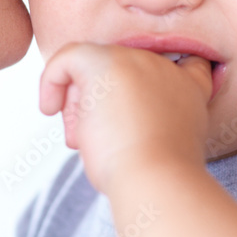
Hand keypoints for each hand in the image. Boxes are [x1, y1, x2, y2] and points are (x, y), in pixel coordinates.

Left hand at [39, 43, 211, 194]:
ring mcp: (134, 60)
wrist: (155, 179)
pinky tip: (49, 108)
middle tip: (98, 138)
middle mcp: (163, 68)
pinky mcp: (104, 62)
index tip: (132, 108)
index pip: (184, 64)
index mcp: (187, 89)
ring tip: (83, 136)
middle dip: (103, 103)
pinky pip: (68, 57)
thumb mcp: (160, 145)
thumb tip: (106, 120)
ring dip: (81, 104)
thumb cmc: (151, 177)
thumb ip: (146, 123)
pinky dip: (52, 80)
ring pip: (93, 69)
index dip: (152, 83)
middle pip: (120, 73)